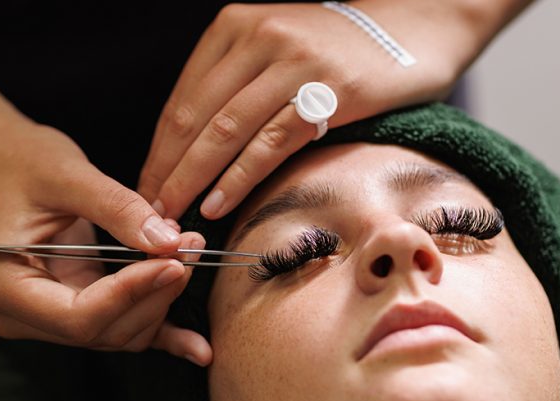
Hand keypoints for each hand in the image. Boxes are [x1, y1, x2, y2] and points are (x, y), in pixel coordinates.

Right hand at [0, 121, 211, 364]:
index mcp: (3, 287)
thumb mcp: (67, 174)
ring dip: (163, 301)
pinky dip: (162, 333)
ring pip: (121, 333)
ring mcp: (49, 319)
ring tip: (191, 252)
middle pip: (104, 330)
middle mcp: (21, 315)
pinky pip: (125, 329)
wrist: (2, 162)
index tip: (174, 261)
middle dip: (155, 294)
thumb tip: (169, 243)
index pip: (78, 316)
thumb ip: (117, 209)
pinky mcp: (77, 310)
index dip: (132, 294)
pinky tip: (198, 347)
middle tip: (192, 246)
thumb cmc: (22, 162)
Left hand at [138, 2, 468, 219]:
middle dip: (166, 172)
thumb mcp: (272, 49)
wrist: (413, 25)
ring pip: (225, 131)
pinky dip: (238, 178)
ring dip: (192, 180)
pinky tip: (217, 204)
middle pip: (195, 118)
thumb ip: (234, 85)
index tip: (146, 189)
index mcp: (234, 28)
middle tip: (149, 213)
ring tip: (172, 215)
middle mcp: (258, 38)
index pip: (181, 101)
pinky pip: (270, 143)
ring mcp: (293, 62)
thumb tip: (192, 151)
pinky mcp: (328, 91)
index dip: (158, 152)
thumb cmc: (335, 49)